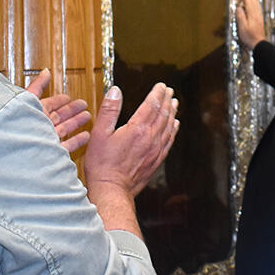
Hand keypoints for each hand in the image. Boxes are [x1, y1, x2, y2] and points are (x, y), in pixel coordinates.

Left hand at [26, 69, 92, 152]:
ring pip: (65, 129)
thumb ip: (38, 86)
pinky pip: (67, 145)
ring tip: (87, 116)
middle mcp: (39, 126)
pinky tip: (85, 135)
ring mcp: (46, 139)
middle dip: (71, 110)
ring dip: (76, 122)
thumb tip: (45, 72)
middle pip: (59, 116)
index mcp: (33, 113)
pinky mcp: (52, 151)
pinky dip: (78, 140)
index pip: (48, 105)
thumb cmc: (18, 125)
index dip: (59, 100)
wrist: (15, 150)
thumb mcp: (29, 100)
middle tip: (82, 104)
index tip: (67, 97)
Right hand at [85, 82, 178, 197]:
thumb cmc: (102, 164)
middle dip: (167, 100)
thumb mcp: (99, 134)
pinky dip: (173, 130)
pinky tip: (174, 125)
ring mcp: (155, 150)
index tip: (161, 85)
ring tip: (175, 103)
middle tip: (170, 91)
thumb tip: (115, 91)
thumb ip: (109, 111)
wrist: (112, 189)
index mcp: (137, 129)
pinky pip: (169, 141)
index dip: (157, 93)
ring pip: (168, 126)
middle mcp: (150, 138)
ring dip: (172, 113)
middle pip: (163, 114)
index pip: (151, 105)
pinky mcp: (156, 160)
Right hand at [235, 0, 266, 49]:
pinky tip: (256, 2)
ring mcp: (259, 15)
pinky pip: (259, 7)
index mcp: (251, 14)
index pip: (247, 1)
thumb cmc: (249, 37)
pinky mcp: (260, 18)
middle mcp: (256, 13)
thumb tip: (238, 7)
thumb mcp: (242, 27)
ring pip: (257, 2)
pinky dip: (256, 2)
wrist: (259, 43)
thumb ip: (240, 16)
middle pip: (253, 0)